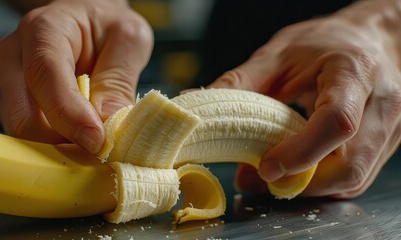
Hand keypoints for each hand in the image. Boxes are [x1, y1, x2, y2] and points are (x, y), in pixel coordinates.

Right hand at [0, 0, 152, 153]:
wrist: (90, 22)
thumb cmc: (108, 26)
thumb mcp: (128, 39)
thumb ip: (119, 79)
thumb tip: (110, 124)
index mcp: (44, 30)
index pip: (45, 76)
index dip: (70, 115)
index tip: (97, 141)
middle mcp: (15, 55)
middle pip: (24, 116)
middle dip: (65, 140)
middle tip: (101, 148)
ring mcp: (10, 81)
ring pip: (25, 132)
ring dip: (62, 144)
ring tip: (94, 137)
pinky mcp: (14, 102)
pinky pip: (29, 135)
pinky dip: (56, 143)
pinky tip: (80, 134)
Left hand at [209, 6, 400, 197]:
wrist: (369, 41)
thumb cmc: (326, 43)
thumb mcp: (280, 54)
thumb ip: (241, 82)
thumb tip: (195, 104)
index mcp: (355, 72)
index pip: (337, 121)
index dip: (300, 152)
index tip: (266, 167)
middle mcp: (382, 106)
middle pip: (349, 165)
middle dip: (300, 182)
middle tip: (260, 176)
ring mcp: (389, 129)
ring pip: (352, 179)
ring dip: (308, 186)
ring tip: (274, 172)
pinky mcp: (383, 145)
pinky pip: (353, 178)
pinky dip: (320, 182)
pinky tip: (298, 169)